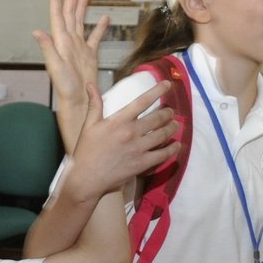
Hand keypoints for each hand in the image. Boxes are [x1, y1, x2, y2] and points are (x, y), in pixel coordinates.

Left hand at [32, 0, 107, 138]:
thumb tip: (37, 31)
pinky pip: (95, 37)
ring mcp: (79, 47)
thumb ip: (47, 48)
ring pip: (81, 21)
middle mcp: (69, 41)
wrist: (77, 101)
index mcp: (61, 41)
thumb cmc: (64, 86)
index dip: (56, 0)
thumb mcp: (55, 66)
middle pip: (70, 13)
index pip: (58, 16)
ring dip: (82, 6)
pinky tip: (104, 17)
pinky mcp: (89, 55)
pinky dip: (99, 27)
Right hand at [60, 82, 179, 201]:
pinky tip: (177, 145)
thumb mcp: (88, 126)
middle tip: (171, 112)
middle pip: (158, 118)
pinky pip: (163, 154)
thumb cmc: (85, 151)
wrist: (86, 178)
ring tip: (175, 125)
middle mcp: (132, 132)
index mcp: (119, 121)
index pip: (142, 101)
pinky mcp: (142, 163)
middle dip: (168, 113)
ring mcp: (139, 149)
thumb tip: (90, 85)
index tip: (167, 84)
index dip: (157, 90)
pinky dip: (172, 149)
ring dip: (172, 128)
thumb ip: (94, 104)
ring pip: (163, 134)